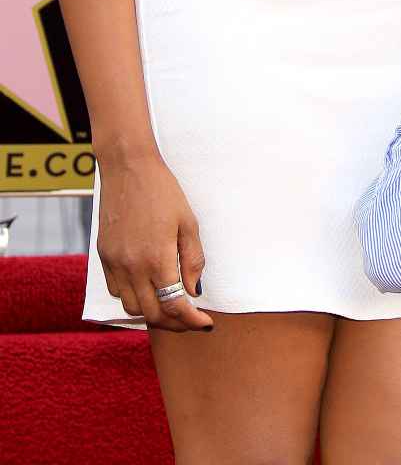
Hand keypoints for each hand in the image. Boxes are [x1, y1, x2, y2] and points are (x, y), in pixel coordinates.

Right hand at [96, 150, 211, 331]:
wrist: (128, 168)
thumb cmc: (163, 191)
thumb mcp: (188, 222)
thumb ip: (192, 260)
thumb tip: (194, 291)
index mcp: (157, 258)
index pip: (175, 306)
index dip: (192, 321)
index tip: (205, 323)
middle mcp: (132, 267)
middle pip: (152, 314)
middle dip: (175, 323)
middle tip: (191, 319)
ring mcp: (115, 263)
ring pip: (131, 307)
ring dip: (152, 312)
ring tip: (170, 304)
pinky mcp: (104, 256)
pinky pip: (116, 290)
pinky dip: (133, 297)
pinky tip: (147, 287)